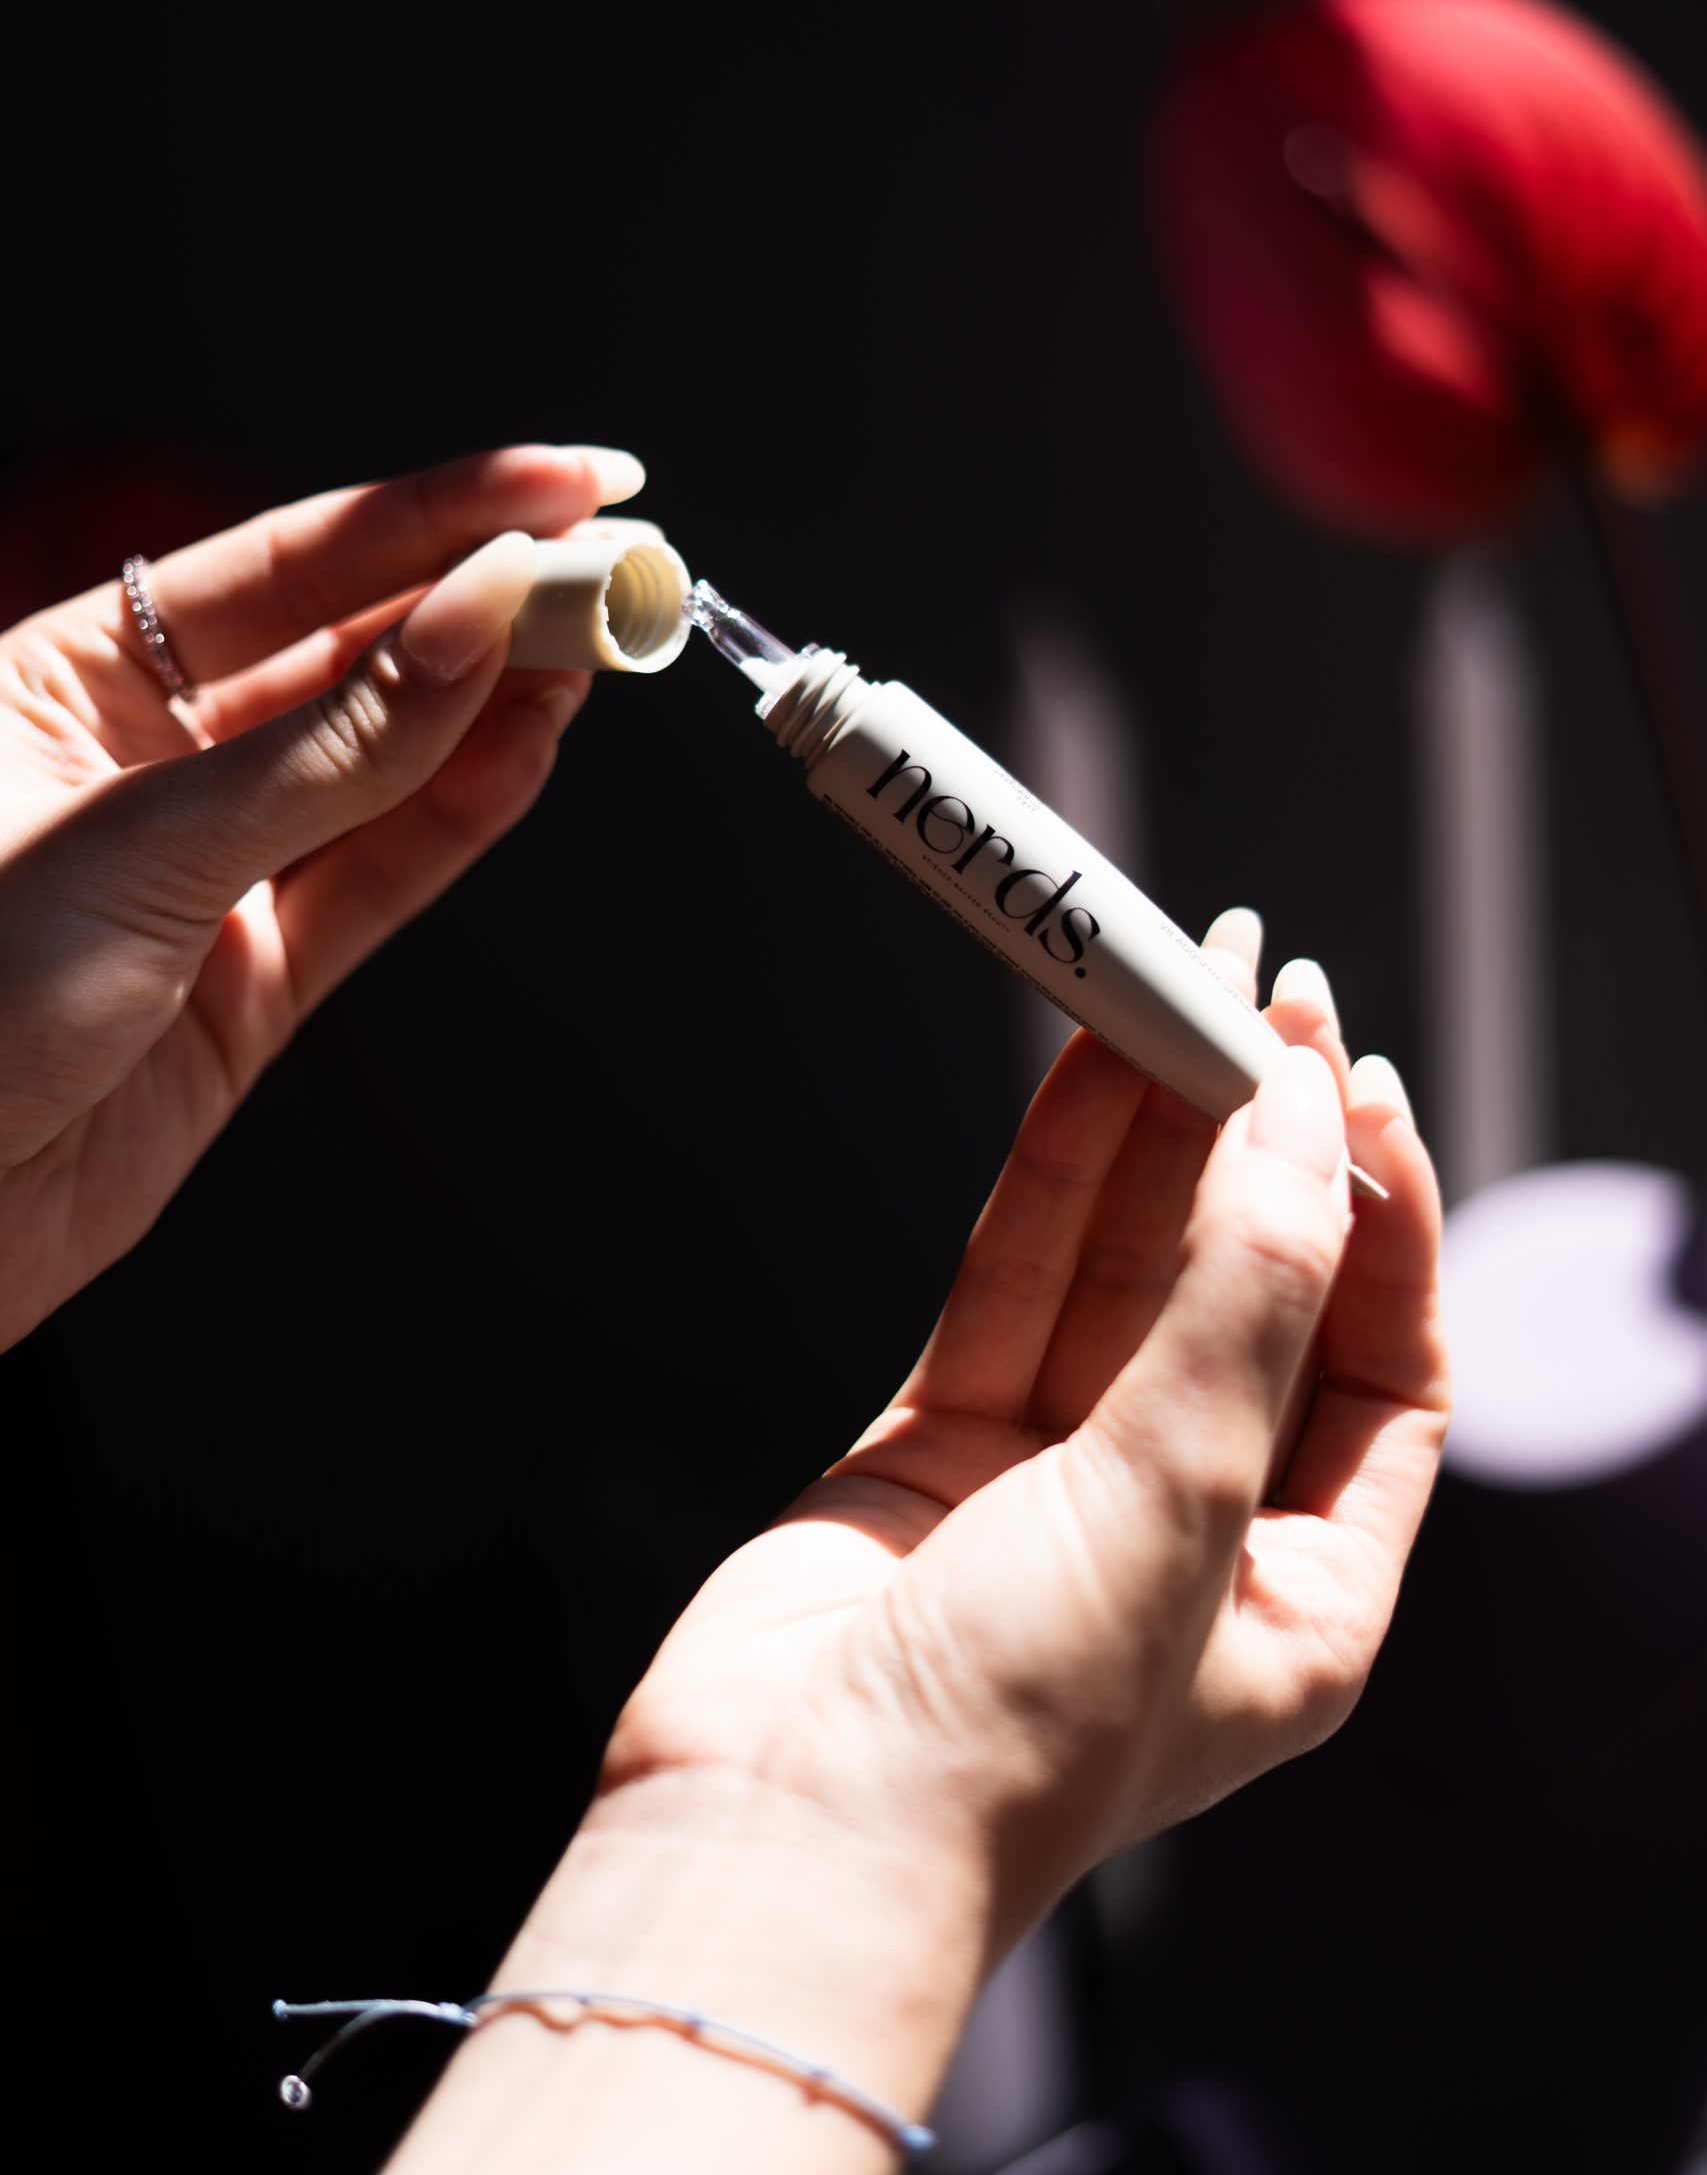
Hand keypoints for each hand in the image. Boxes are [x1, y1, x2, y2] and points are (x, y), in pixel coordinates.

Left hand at [0, 441, 641, 1349]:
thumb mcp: (140, 848)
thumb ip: (329, 747)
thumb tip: (474, 630)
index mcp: (68, 677)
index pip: (290, 562)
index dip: (437, 515)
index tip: (561, 485)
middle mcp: (146, 761)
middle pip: (352, 654)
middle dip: (491, 606)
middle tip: (614, 570)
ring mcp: (211, 870)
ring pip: (387, 766)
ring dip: (501, 705)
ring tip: (603, 649)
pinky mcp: (255, 980)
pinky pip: (382, 876)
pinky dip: (464, 815)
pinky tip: (533, 752)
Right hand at [391, 920, 1444, 2173]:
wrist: (776, 1828)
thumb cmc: (1005, 1736)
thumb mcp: (1177, 1501)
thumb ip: (1243, 1292)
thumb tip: (1295, 1116)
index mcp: (1304, 1599)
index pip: (1386, 1366)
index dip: (1381, 1217)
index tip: (1344, 1078)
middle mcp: (1193, 1534)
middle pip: (1252, 1295)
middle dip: (1259, 1144)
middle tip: (1255, 986)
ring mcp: (1059, 1483)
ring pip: (1127, 1266)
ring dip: (1153, 1130)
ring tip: (1172, 979)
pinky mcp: (939, 1441)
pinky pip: (1018, 1278)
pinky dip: (1053, 1171)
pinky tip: (1086, 1063)